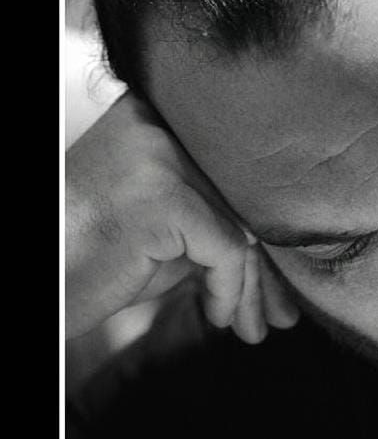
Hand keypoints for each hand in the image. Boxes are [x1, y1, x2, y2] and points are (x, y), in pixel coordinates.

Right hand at [65, 92, 298, 342]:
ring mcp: (159, 155)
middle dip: (260, 262)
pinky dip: (228, 289)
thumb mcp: (160, 222)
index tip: (272, 276)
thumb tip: (274, 239)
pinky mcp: (164, 196)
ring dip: (250, 285)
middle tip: (279, 312)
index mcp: (152, 111)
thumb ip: (211, 211)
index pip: (227, 170)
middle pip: (236, 195)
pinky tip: (218, 317)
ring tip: (253, 327)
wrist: (37, 281)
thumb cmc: (89, 254)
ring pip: (237, 223)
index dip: (253, 226)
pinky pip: (225, 248)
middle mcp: (156, 121)